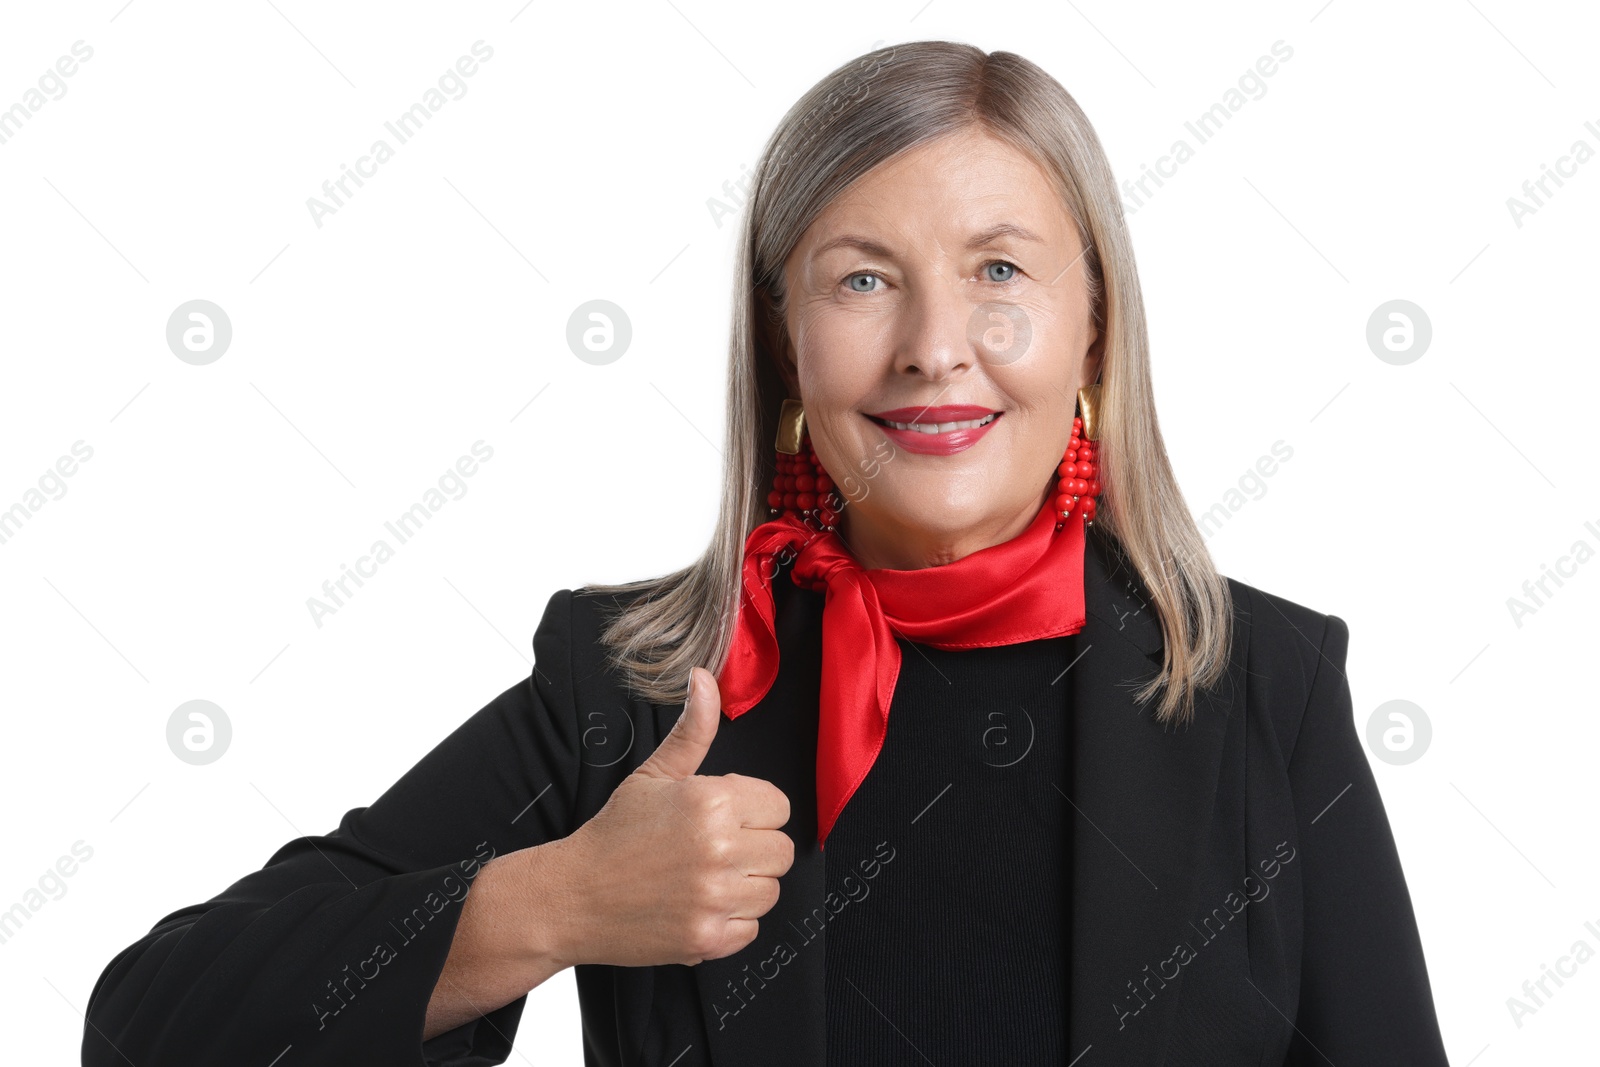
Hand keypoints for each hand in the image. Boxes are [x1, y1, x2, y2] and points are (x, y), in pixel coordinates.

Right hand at [556, 666, 794, 967]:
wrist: (571, 896)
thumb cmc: (614, 834)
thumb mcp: (654, 774)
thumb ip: (693, 730)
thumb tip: (705, 679)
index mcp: (711, 801)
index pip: (778, 806)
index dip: (752, 811)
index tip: (722, 818)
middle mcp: (719, 849)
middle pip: (781, 851)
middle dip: (753, 848)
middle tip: (711, 850)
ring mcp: (714, 897)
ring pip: (770, 891)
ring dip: (744, 887)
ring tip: (702, 878)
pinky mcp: (708, 938)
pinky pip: (752, 929)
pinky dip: (729, 922)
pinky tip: (696, 905)